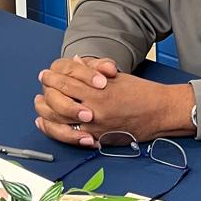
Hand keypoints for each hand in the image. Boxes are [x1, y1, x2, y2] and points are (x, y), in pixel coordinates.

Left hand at [34, 59, 192, 145]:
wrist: (161, 112)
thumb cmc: (142, 93)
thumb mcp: (117, 77)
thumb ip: (93, 70)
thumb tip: (75, 61)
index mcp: (98, 91)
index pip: (66, 82)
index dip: (53, 77)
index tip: (46, 74)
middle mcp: (94, 109)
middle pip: (58, 101)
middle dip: (46, 92)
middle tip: (42, 85)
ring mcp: (94, 126)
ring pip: (59, 121)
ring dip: (45, 112)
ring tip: (39, 104)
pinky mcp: (98, 138)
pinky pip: (70, 136)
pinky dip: (55, 130)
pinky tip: (47, 124)